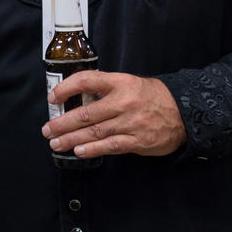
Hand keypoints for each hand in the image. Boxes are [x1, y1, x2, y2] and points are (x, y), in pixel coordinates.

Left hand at [43, 72, 185, 158]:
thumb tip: (78, 97)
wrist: (184, 113)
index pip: (87, 81)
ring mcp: (130, 123)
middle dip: (62, 123)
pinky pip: (110, 146)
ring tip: (56, 143)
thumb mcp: (131, 83)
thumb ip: (107, 89)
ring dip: (71, 139)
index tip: (53, 97)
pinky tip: (79, 151)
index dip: (66, 88)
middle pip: (86, 113)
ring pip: (94, 132)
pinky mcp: (137, 141)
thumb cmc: (153, 97)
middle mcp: (124, 102)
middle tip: (48, 129)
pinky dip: (92, 149)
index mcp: (120, 83)